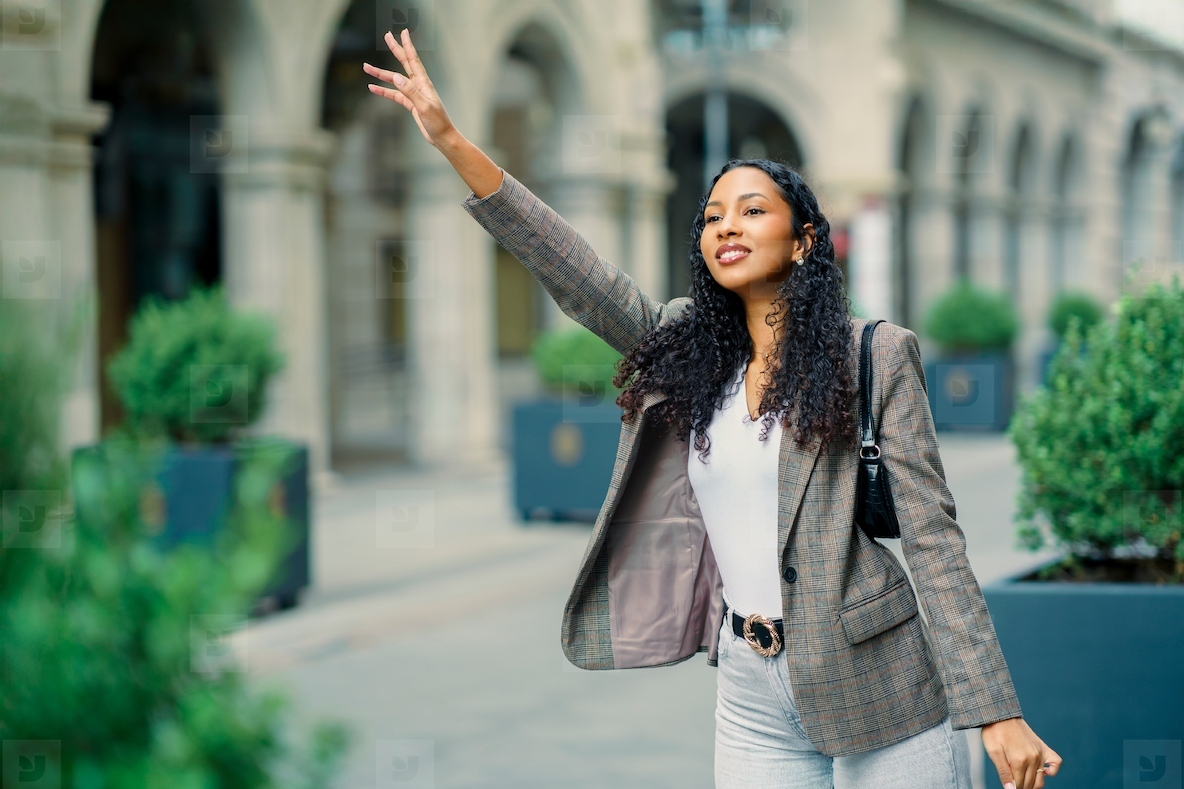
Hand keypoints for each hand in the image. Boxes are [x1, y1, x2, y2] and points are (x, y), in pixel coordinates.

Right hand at [363, 29, 456, 147]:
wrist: (442, 137)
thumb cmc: (437, 122)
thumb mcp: (423, 107)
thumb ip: (410, 92)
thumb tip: (396, 77)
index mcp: (423, 83)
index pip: (413, 60)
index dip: (407, 46)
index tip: (402, 32)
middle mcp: (418, 85)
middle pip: (404, 63)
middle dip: (395, 49)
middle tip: (387, 36)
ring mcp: (413, 94)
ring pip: (394, 80)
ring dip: (381, 74)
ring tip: (366, 67)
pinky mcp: (410, 103)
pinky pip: (394, 94)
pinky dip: (383, 91)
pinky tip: (372, 87)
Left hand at [981, 717, 1061, 788]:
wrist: (1001, 714)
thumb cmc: (994, 732)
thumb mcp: (993, 752)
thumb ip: (1004, 772)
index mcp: (1018, 760)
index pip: (1019, 785)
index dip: (1013, 788)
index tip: (1009, 787)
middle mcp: (1033, 758)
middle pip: (1030, 783)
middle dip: (1021, 787)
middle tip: (1013, 784)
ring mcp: (1040, 753)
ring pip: (1041, 778)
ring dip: (1033, 784)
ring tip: (1023, 781)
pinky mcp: (1044, 748)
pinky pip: (1056, 763)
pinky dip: (1052, 771)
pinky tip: (1043, 773)